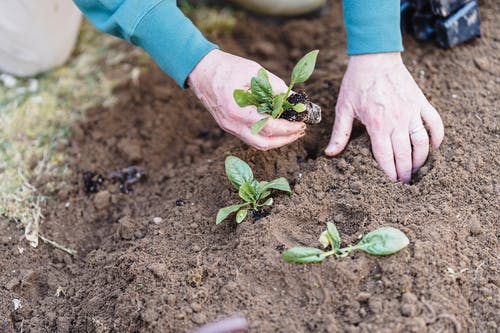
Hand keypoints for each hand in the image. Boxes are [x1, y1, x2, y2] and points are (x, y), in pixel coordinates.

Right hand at [188, 49, 305, 150]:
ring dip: (277, 140)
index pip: (268, 127)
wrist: (201, 70)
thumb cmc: (227, 67)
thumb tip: (295, 100)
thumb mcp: (254, 72)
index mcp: (237, 110)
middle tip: (300, 130)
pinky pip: (250, 137)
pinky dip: (266, 135)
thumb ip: (275, 87)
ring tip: (292, 131)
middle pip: (263, 143)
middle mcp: (232, 124)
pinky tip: (277, 127)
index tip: (302, 123)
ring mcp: (229, 127)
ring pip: (257, 143)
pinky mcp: (229, 126)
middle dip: (285, 139)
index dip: (288, 128)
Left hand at [325, 52, 443, 182]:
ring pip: (422, 143)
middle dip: (405, 173)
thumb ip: (340, 133)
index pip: (385, 157)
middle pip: (405, 155)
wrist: (375, 57)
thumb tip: (330, 154)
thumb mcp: (344, 108)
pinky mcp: (421, 102)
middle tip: (404, 183)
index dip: (389, 173)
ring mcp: (412, 112)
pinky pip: (435, 123)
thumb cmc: (356, 83)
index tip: (390, 184)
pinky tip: (433, 148)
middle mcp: (397, 121)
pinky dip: (437, 137)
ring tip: (417, 171)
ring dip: (421, 160)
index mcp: (377, 125)